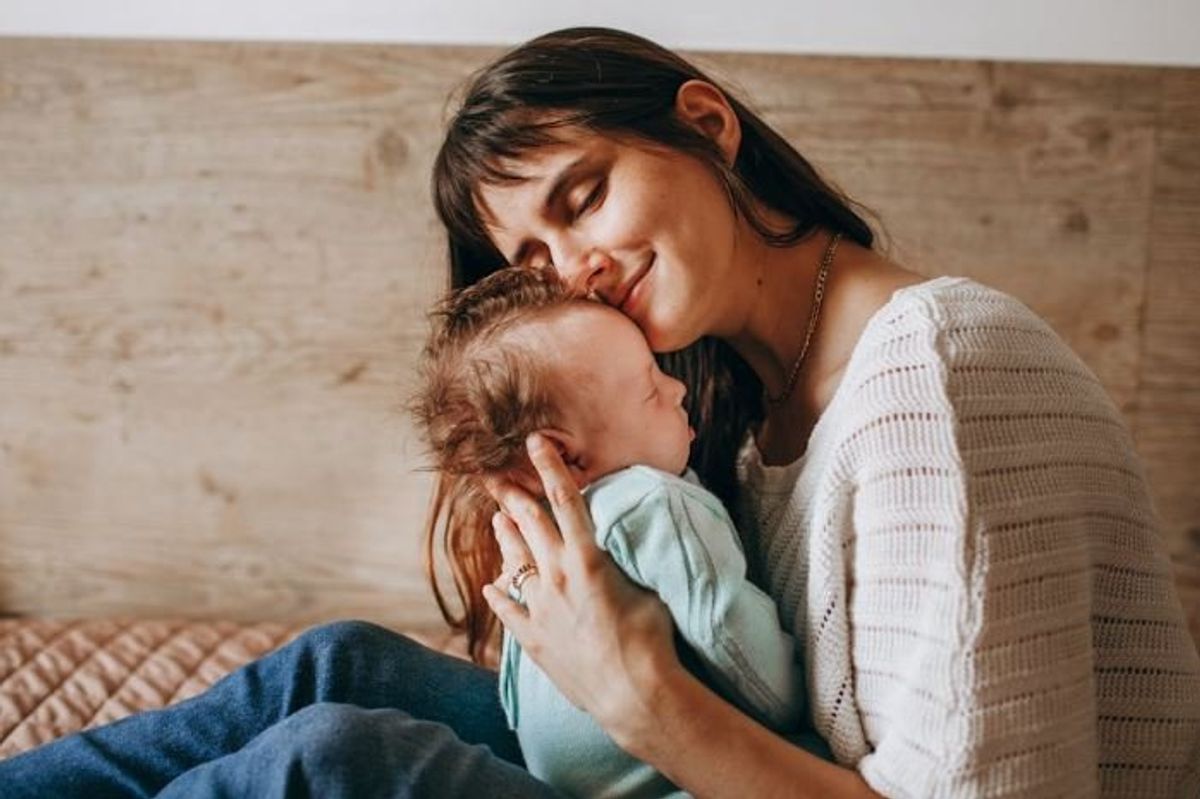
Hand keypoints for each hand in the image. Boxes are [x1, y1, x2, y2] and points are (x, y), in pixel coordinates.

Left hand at [483, 433, 679, 746]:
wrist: (632, 693)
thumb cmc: (651, 639)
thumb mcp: (646, 587)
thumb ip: (625, 562)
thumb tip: (622, 546)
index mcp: (587, 558)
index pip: (564, 500)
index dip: (548, 467)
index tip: (534, 443)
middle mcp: (557, 577)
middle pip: (529, 525)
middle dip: (511, 496)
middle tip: (493, 475)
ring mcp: (540, 608)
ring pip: (515, 562)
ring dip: (506, 538)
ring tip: (497, 520)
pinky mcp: (533, 639)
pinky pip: (509, 609)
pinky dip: (500, 594)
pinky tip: (491, 585)